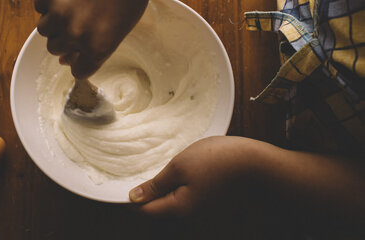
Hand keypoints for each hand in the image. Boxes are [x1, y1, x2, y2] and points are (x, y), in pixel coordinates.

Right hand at [34, 0, 153, 78]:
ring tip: (72, 3)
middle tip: (80, 18)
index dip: (80, 60)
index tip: (81, 51)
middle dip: (66, 38)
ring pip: (44, 30)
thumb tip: (64, 60)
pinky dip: (49, 1)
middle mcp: (76, 35)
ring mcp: (60, 13)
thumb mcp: (120, 28)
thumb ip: (95, 49)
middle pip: (56, 50)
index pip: (78, 72)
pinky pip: (39, 6)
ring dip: (54, 21)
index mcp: (98, 48)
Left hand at [129, 136, 257, 216]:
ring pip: (172, 203)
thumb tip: (133, 198)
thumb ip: (155, 185)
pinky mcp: (208, 203)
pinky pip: (185, 198)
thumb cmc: (215, 160)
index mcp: (179, 210)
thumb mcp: (179, 167)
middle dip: (148, 193)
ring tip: (163, 169)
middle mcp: (189, 217)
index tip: (124, 183)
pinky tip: (180, 171)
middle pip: (158, 210)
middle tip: (142, 171)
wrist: (254, 162)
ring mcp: (201, 211)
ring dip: (164, 189)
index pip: (145, 211)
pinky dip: (178, 187)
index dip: (131, 198)